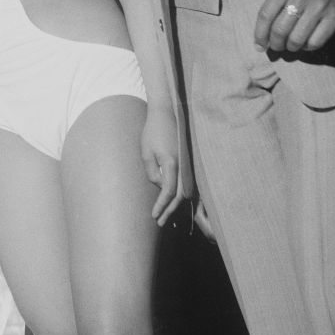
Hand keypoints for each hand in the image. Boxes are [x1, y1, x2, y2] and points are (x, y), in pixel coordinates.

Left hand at [141, 104, 181, 225]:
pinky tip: (175, 200)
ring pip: (187, 191)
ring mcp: (188, 163)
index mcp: (172, 163)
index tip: (154, 216)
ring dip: (177, 204)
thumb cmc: (152, 132)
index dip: (162, 206)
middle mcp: (184, 165)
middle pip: (180, 195)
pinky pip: (188, 182)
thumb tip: (159, 188)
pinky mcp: (189, 161)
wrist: (166, 113)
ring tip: (167, 215)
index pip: (168, 192)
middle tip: (160, 222)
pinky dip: (182, 194)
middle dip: (170, 210)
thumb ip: (152, 173)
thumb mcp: (146, 152)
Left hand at [254, 0, 334, 52]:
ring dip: (291, 47)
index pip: (265, 14)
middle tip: (278, 46)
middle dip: (276, 44)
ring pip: (296, 39)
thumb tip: (261, 41)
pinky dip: (307, 47)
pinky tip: (306, 42)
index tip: (259, 45)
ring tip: (292, 45)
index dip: (260, 34)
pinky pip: (315, 42)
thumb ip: (274, 7)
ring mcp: (320, 5)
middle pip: (279, 29)